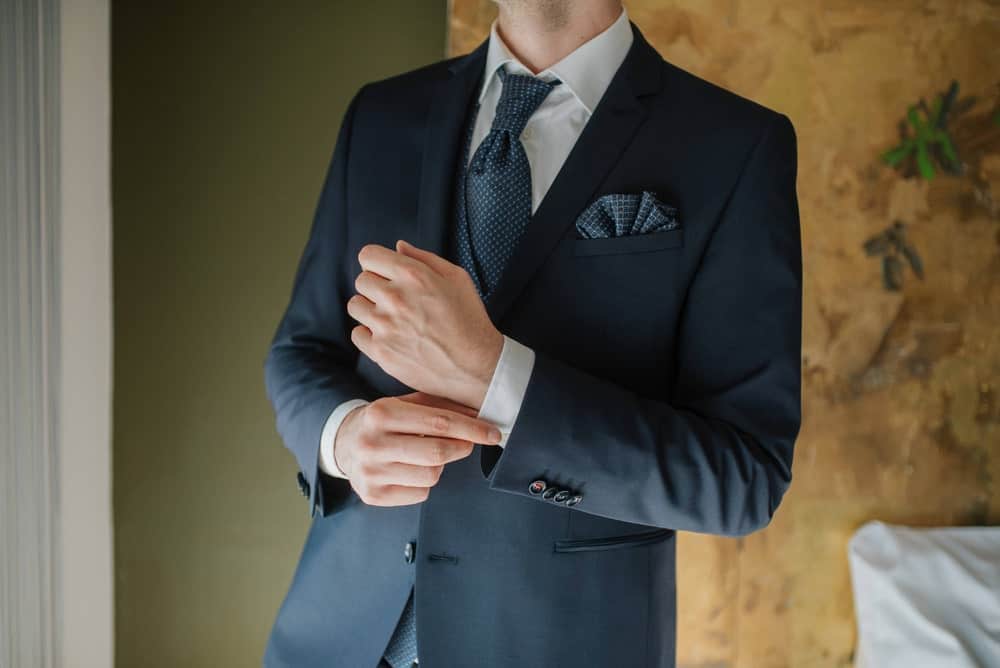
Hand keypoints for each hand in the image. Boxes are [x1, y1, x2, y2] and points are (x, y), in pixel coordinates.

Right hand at [333, 391, 501, 505]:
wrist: (344, 443)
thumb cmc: (384, 422)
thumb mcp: (405, 404)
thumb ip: (440, 406)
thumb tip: (479, 415)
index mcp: (381, 413)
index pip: (439, 423)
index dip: (472, 429)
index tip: (492, 433)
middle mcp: (372, 443)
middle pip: (437, 453)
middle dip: (461, 448)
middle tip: (467, 443)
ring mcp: (370, 472)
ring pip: (431, 476)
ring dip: (439, 466)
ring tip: (426, 455)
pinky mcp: (373, 495)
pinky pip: (420, 494)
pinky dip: (424, 484)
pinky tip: (411, 470)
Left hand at [347, 240, 503, 409]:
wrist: (475, 366)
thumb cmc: (470, 320)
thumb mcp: (457, 278)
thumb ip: (424, 258)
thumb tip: (398, 248)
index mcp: (413, 275)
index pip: (368, 256)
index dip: (376, 263)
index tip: (385, 273)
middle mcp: (395, 298)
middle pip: (361, 281)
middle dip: (376, 286)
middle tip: (395, 300)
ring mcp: (385, 326)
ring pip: (355, 306)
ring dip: (370, 309)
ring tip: (391, 318)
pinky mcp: (381, 351)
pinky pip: (357, 334)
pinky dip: (369, 334)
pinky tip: (389, 336)